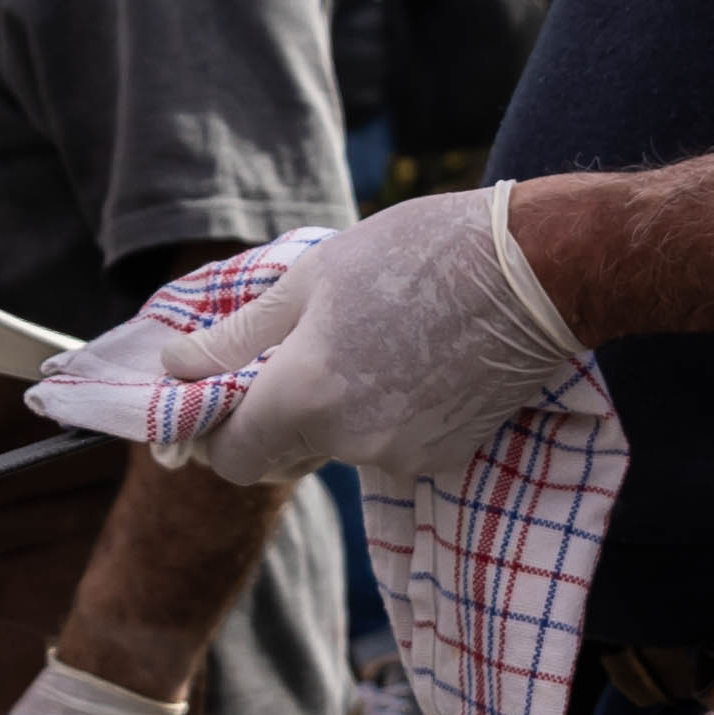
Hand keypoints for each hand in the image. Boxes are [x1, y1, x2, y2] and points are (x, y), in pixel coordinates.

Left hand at [156, 185, 582, 489]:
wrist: (535, 273)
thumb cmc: (417, 255)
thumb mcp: (313, 278)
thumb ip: (239, 335)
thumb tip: (178, 367)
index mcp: (304, 395)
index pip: (231, 459)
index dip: (217, 433)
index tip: (223, 399)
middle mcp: (348, 442)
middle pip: (285, 453)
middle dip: (279, 414)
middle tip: (301, 350)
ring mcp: (401, 456)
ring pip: (339, 447)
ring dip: (337, 409)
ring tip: (374, 339)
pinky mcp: (444, 457)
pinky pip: (388, 445)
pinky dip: (387, 414)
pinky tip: (415, 360)